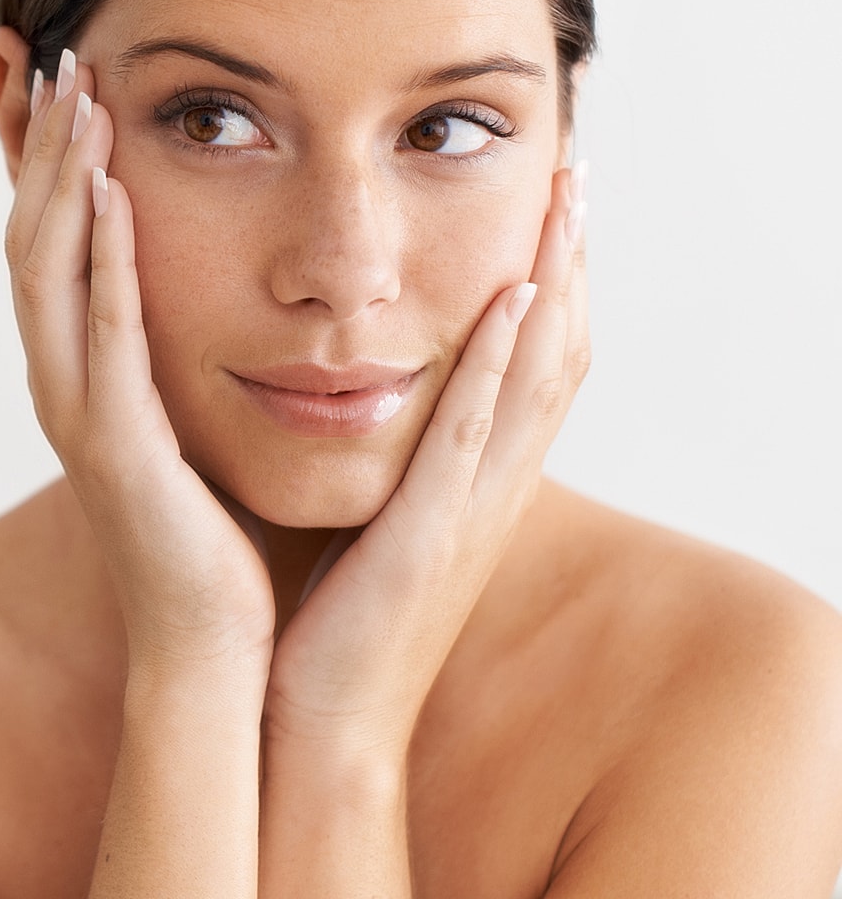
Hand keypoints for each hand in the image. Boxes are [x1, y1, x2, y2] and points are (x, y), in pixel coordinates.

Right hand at [5, 51, 276, 673]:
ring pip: (50, 273)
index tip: (65, 80)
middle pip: (35, 237)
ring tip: (77, 94)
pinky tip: (110, 193)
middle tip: (54, 54)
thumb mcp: (197, 423)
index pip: (55, 244)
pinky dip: (100, 262)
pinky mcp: (115, 449)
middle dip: (43, 146)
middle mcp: (66, 384)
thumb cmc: (217, 538)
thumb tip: (229, 290)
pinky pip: (102, 338)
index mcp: (89, 375)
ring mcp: (80, 415)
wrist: (218, 645)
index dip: (49, 162)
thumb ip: (187, 357)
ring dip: (61, 180)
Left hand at [262, 165, 589, 758]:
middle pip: (557, 357)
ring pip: (535, 383)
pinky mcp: (430, 539)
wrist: (321, 722)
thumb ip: (398, 457)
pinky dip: (496, 367)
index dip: (555, 283)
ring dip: (556, 289)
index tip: (551, 205)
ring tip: (563, 206)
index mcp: (477, 483)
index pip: (535, 366)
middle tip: (576, 176)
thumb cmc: (337, 621)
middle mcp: (492, 491)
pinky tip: (508, 303)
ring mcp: (471, 515)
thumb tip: (376, 390)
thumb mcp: (381, 521)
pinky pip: (472, 437)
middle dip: (571, 262)